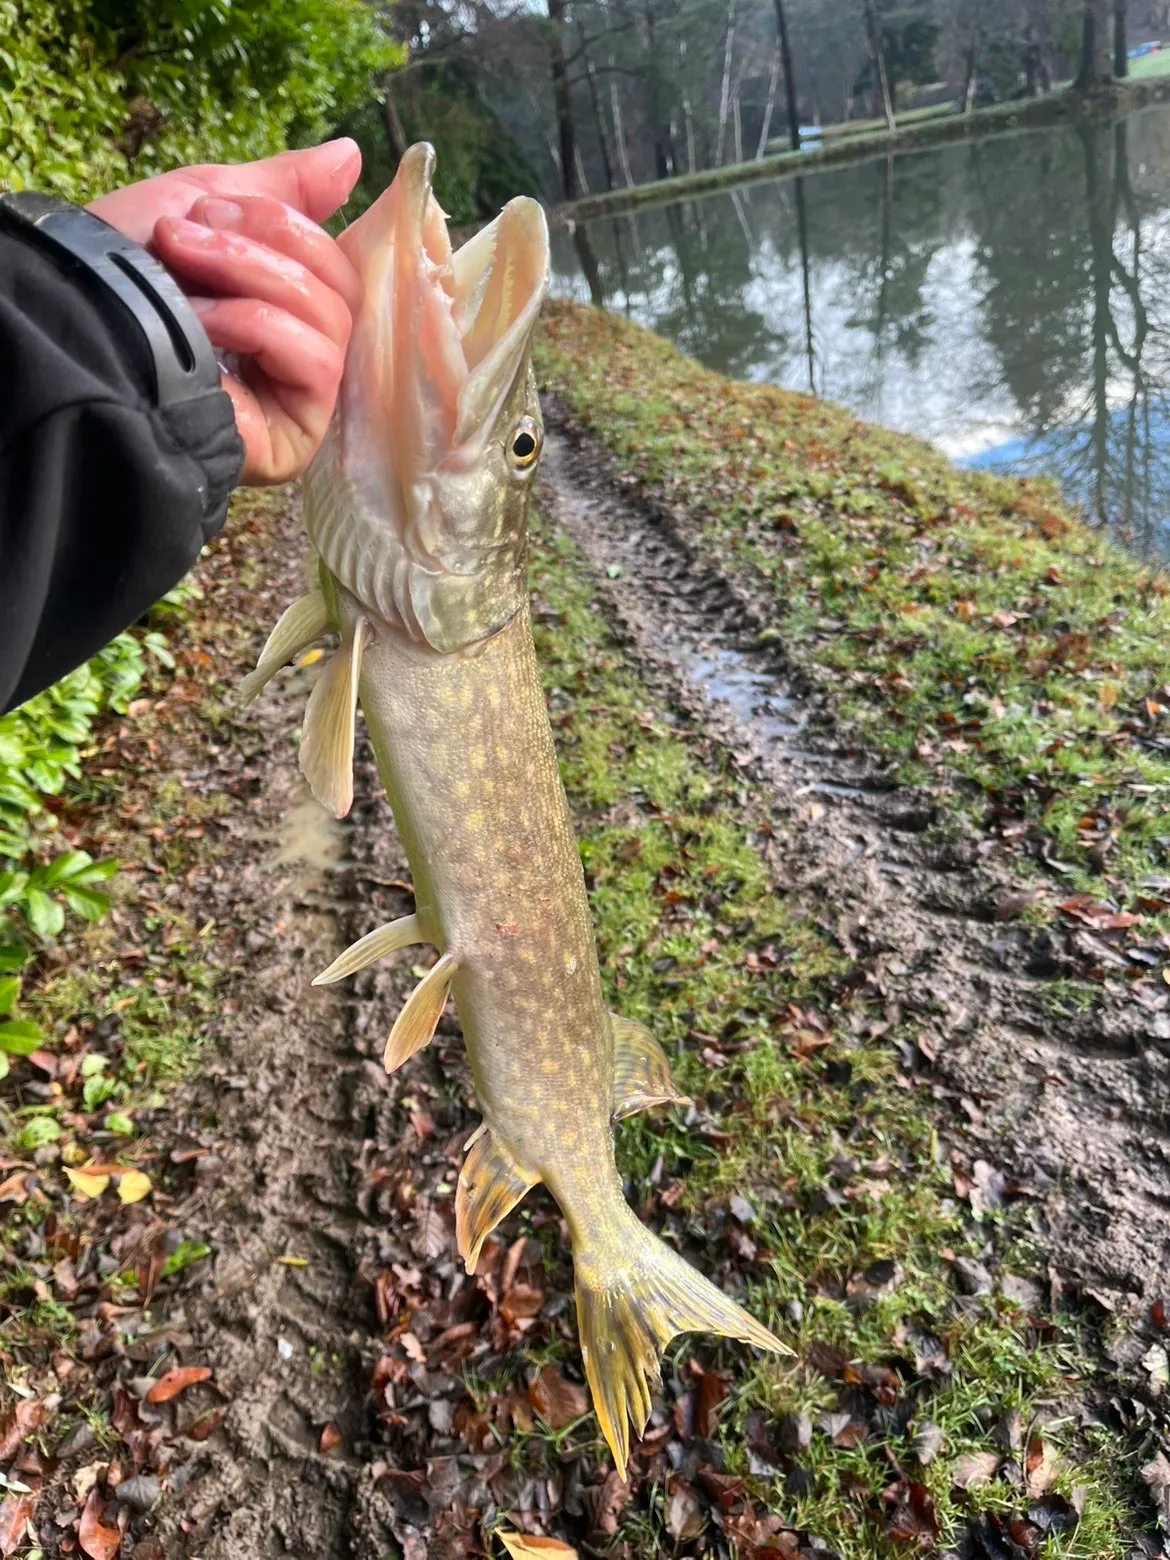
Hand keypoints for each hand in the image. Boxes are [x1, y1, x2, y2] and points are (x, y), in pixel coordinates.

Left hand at [88, 141, 362, 484]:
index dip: (285, 223)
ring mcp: (300, 401)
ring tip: (184, 285)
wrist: (77, 323)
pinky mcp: (296, 436)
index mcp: (281, 307)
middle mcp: (298, 357)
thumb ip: (282, 188)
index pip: (331, 264)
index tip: (209, 206)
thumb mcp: (207, 201)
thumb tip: (352, 154)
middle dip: (265, 245)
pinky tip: (203, 329)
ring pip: (333, 318)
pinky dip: (258, 325)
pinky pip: (320, 361)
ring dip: (253, 278)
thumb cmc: (122, 270)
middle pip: (340, 287)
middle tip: (188, 237)